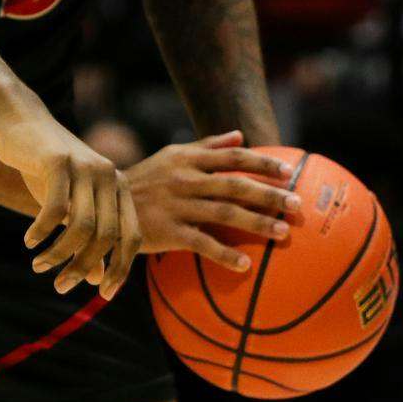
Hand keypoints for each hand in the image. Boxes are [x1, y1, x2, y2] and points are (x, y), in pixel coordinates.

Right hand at [0, 94, 138, 298]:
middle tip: (60, 285)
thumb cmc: (46, 167)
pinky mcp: (58, 161)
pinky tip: (29, 241)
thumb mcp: (70, 204)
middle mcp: (109, 176)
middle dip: (83, 267)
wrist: (19, 121)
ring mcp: (85, 167)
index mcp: (118, 187)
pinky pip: (54, 210)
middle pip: (106, 237)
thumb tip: (97, 280)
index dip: (121, 269)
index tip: (103, 294)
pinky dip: (41, 231)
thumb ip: (87, 237)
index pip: (131, 237)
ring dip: (59, 254)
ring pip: (81, 227)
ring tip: (39, 265)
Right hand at [122, 132, 301, 273]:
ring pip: (224, 213)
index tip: (288, 171)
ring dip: (256, 223)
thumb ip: (207, 146)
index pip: (232, 157)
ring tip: (283, 233)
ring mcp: (176, 205)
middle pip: (234, 185)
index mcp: (187, 158)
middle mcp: (184, 179)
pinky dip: (225, 255)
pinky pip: (202, 243)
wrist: (106, 204)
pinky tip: (246, 265)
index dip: (261, 162)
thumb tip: (241, 136)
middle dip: (268, 194)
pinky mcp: (168, 231)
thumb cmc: (146, 179)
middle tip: (296, 204)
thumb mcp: (172, 155)